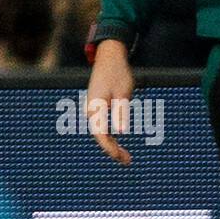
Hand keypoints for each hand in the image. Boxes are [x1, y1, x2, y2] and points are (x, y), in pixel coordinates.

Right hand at [86, 39, 135, 164]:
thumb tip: (121, 131)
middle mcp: (91, 110)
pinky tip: (119, 144)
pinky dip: (111, 137)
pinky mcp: (98, 107)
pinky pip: (102, 126)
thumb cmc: (118, 73)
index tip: (120, 158)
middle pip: (100, 136)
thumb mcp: (123, 93)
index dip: (110, 148)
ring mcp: (93, 109)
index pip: (101, 135)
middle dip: (113, 150)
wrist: (110, 57)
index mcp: (95, 107)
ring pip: (101, 133)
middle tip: (128, 161)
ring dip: (112, 145)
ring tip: (126, 157)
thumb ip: (121, 112)